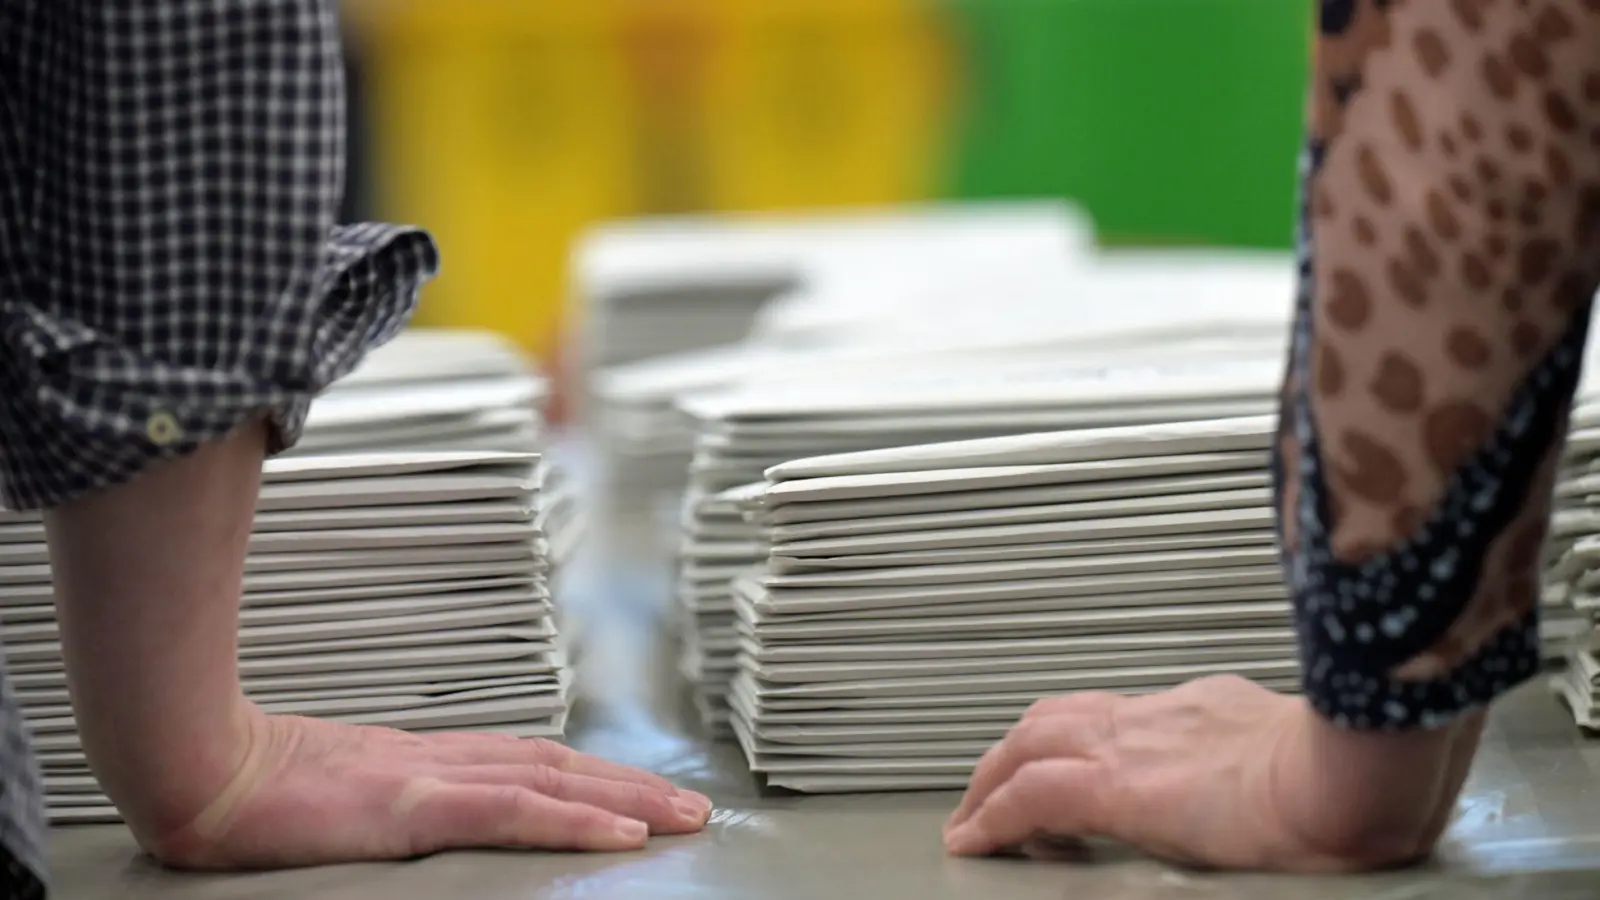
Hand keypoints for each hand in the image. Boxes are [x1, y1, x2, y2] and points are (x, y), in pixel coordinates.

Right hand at [142, 705, 713, 869]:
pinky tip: (622, 831)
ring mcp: (429, 778)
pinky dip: (574, 818)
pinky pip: (512, 811)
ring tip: (680, 817)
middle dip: (629, 784)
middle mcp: (440, 759)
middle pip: (558, 766)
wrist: (190, 763)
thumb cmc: (244, 782)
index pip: (528, 762)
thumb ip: (382, 799)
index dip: (590, 775)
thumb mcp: (331, 794)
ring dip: (626, 799)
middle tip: (691, 805)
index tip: (638, 789)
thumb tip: (409, 816)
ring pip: (553, 782)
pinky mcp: (411, 805)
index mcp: (422, 760)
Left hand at [942, 675, 1479, 871]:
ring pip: (1028, 745)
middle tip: (990, 786)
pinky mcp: (1119, 789)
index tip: (1066, 759)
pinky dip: (991, 816)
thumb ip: (1277, 758)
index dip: (1078, 736)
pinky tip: (972, 840)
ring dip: (991, 779)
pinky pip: (1029, 796)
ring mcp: (1133, 747)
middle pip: (1057, 718)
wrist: (1354, 773)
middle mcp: (1158, 717)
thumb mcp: (1306, 750)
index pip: (1117, 714)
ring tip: (970, 816)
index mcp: (1204, 710)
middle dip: (1015, 750)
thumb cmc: (1355, 772)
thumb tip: (1291, 780)